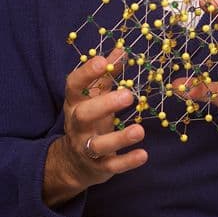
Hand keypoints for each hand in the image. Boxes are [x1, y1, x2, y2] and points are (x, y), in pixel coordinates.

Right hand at [43, 48, 147, 206]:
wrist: (76, 161)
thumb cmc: (91, 117)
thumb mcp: (95, 94)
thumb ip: (106, 73)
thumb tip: (121, 49)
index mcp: (76, 102)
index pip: (74, 86)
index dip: (86, 73)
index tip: (101, 61)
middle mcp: (77, 124)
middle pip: (84, 115)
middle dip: (105, 105)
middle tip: (128, 96)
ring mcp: (86, 147)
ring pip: (98, 145)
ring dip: (119, 138)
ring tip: (140, 130)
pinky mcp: (99, 166)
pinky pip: (112, 166)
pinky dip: (127, 161)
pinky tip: (143, 155)